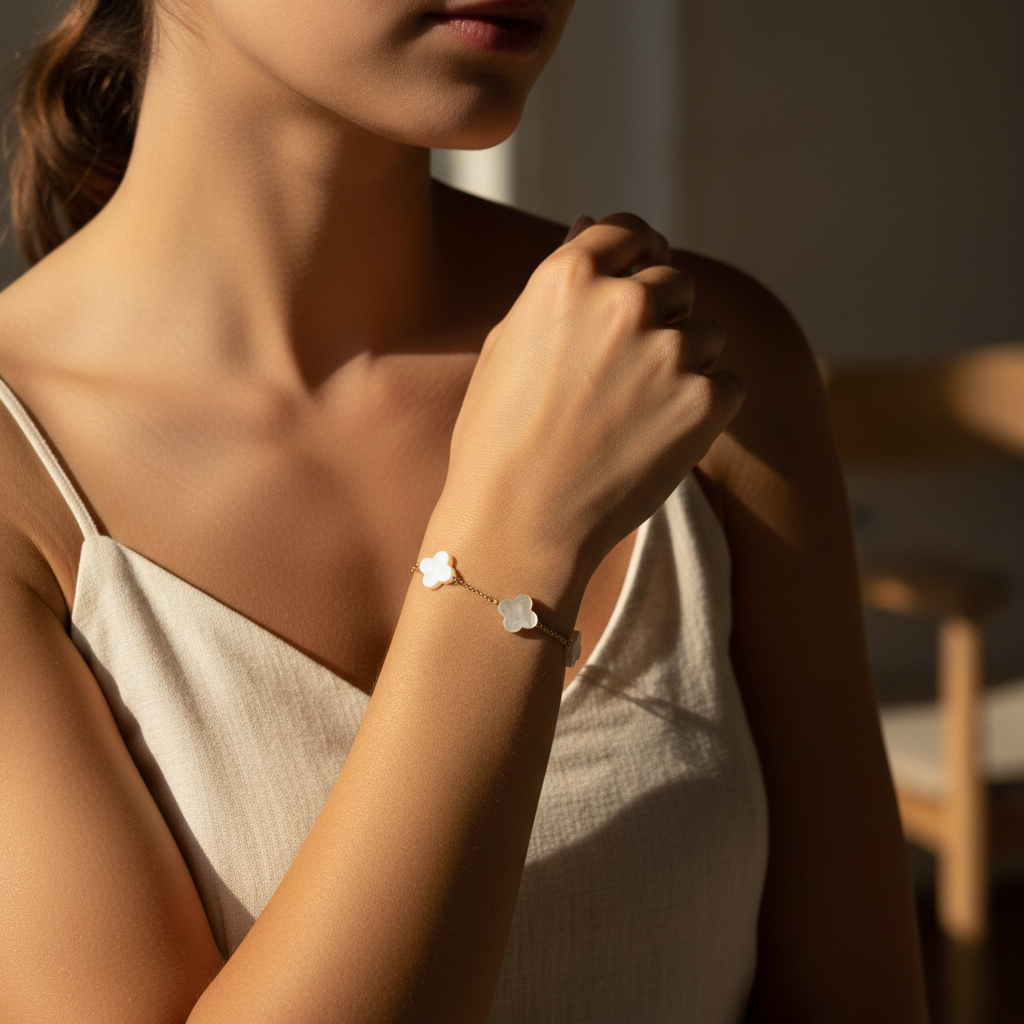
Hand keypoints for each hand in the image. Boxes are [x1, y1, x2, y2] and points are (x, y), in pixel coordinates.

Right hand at [442, 213, 743, 579]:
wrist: (520, 523)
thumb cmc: (498, 439)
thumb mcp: (508, 343)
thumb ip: (558, 281)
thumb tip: (589, 222)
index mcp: (568, 277)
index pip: (630, 230)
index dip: (639, 254)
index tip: (639, 280)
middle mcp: (624, 302)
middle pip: (676, 281)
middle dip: (661, 315)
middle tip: (627, 373)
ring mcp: (670, 351)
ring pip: (708, 333)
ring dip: (686, 363)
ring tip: (637, 414)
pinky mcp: (706, 401)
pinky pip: (728, 385)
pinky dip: (704, 408)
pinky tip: (659, 438)